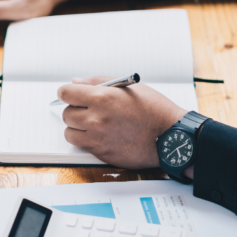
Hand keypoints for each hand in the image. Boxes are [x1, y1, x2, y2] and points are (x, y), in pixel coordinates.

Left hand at [58, 76, 186, 168]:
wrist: (170, 136)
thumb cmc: (154, 109)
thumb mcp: (128, 86)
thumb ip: (97, 82)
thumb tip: (76, 82)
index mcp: (101, 98)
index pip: (65, 93)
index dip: (68, 93)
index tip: (72, 95)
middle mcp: (95, 119)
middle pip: (66, 114)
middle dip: (75, 110)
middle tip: (89, 110)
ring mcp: (97, 138)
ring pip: (69, 132)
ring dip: (77, 128)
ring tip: (94, 124)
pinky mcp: (102, 154)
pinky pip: (82, 146)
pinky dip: (87, 141)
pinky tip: (102, 135)